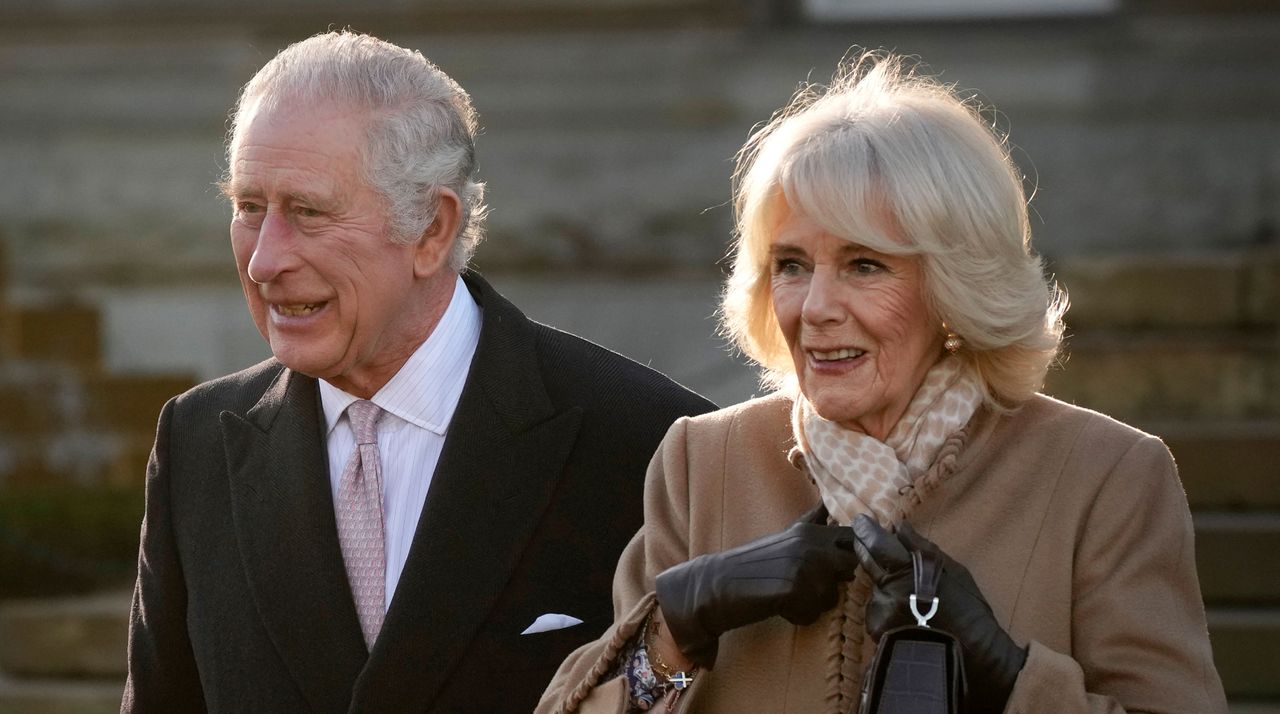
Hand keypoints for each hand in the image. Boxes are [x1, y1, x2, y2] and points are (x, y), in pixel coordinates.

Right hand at [654, 503, 858, 667]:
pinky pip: (813, 614)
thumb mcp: (787, 536)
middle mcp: (810, 543)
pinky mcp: (794, 588)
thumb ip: (812, 524)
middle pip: (850, 568)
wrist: (716, 583)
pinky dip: (798, 616)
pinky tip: (780, 607)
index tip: (832, 567)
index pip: (854, 538)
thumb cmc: (751, 564)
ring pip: (832, 597)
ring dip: (814, 603)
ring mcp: (804, 565)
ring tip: (788, 596)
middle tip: (807, 585)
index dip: (850, 555)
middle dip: (836, 582)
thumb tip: (828, 505)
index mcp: (809, 530)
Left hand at [852, 515, 1027, 712]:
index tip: (861, 521)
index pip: (878, 544)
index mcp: (911, 571)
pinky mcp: (877, 631)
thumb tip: (900, 528)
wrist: (973, 658)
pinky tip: (906, 619)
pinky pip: (877, 612)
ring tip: (908, 599)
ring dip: (884, 586)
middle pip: (867, 561)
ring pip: (875, 589)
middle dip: (864, 548)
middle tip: (863, 539)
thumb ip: (923, 550)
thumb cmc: (970, 613)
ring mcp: (882, 612)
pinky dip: (886, 609)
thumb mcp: (955, 573)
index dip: (866, 530)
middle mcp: (891, 590)